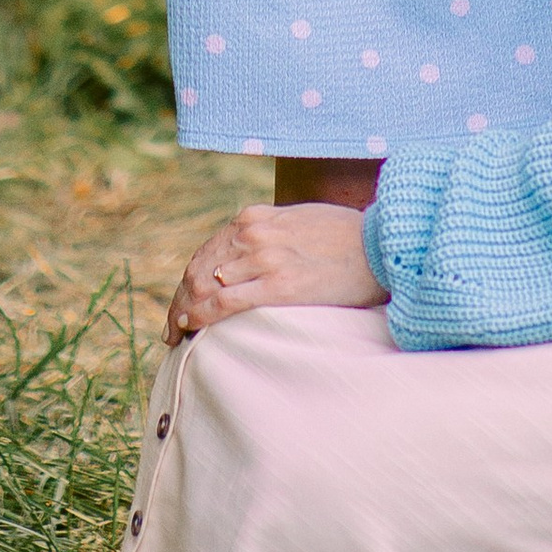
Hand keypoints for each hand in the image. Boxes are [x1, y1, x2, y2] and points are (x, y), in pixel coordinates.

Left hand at [165, 199, 386, 343]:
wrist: (380, 245)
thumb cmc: (344, 237)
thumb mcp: (298, 221)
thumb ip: (268, 233)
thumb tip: (244, 256)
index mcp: (254, 217)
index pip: (206, 252)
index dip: (187, 281)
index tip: (181, 302)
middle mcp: (253, 233)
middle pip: (198, 269)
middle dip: (180, 299)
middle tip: (171, 327)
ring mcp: (264, 258)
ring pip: (205, 286)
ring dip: (185, 311)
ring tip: (177, 335)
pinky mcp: (278, 285)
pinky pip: (225, 302)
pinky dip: (200, 315)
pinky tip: (189, 326)